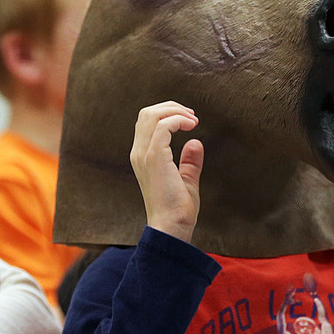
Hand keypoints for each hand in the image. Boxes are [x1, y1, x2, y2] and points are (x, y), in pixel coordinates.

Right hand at [130, 101, 203, 242]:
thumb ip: (189, 162)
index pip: (147, 122)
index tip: (190, 120)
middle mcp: (138, 153)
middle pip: (147, 113)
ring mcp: (144, 154)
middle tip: (192, 116)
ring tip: (193, 119)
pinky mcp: (154, 157)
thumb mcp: (186, 180)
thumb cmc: (177, 210)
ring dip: (175, 111)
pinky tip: (191, 126)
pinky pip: (163, 126)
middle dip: (171, 107)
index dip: (168, 114)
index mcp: (142, 157)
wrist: (172, 227)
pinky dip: (178, 120)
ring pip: (152, 114)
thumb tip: (195, 143)